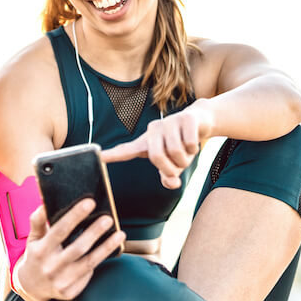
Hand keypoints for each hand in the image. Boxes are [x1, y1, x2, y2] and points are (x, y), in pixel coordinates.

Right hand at [15, 200, 125, 300]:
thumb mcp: (32, 239)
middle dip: (94, 232)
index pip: (60, 230)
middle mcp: (51, 267)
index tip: (90, 202)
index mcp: (41, 250)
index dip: (75, 216)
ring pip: (89, 262)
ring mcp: (61, 281)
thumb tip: (45, 203)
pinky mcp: (70, 291)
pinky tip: (109, 250)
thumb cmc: (36, 257)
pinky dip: (99, 261)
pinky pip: (88, 274)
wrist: (31, 288)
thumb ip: (38, 221)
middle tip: (108, 219)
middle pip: (78, 248)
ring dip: (106, 247)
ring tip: (119, 234)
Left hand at [101, 100, 215, 188]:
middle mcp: (153, 130)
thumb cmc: (181, 144)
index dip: (113, 154)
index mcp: (145, 142)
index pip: (126, 150)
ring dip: (185, 160)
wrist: (201, 120)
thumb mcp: (173, 163)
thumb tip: (171, 182)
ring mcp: (169, 122)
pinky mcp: (185, 118)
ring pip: (176, 151)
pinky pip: (189, 143)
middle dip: (171, 168)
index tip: (99, 157)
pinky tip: (194, 144)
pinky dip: (194, 150)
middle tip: (178, 168)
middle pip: (157, 157)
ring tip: (187, 155)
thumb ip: (169, 176)